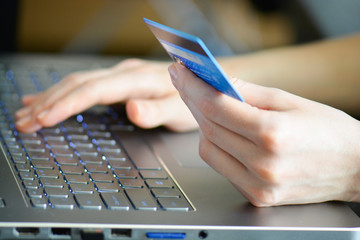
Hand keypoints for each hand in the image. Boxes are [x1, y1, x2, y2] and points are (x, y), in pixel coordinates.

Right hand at [15, 59, 197, 132]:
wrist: (202, 80)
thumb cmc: (194, 97)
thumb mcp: (182, 109)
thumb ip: (157, 110)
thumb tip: (132, 109)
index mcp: (137, 80)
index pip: (93, 90)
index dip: (66, 104)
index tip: (43, 118)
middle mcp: (125, 74)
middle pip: (78, 84)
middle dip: (48, 102)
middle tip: (23, 122)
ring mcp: (120, 76)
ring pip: (77, 83)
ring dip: (50, 97)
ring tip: (26, 112)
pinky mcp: (119, 82)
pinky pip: (85, 85)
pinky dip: (63, 93)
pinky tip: (49, 99)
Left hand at [169, 63, 359, 206]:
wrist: (355, 168)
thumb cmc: (330, 132)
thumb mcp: (291, 101)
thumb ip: (249, 92)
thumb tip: (218, 82)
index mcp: (273, 134)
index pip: (216, 106)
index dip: (193, 86)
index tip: (180, 72)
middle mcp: (262, 164)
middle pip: (208, 127)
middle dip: (191, 100)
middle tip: (186, 82)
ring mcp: (258, 185)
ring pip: (208, 149)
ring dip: (201, 124)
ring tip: (204, 105)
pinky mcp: (257, 196)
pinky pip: (221, 167)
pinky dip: (215, 146)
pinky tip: (219, 131)